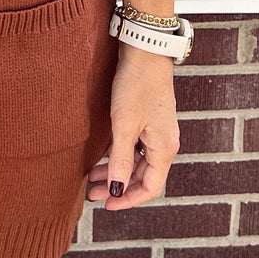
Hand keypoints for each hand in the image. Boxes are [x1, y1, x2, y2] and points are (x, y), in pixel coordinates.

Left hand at [86, 45, 179, 209]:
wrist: (145, 51)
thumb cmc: (136, 86)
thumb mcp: (124, 125)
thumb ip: (121, 159)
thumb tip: (118, 190)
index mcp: (164, 149)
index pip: (151, 187)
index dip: (129, 200)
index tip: (107, 205)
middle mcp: (165, 143)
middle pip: (144, 176)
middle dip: (119, 187)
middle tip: (93, 193)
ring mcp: (159, 131)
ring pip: (139, 162)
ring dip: (118, 171)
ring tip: (92, 178)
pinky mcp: (150, 120)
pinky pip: (137, 147)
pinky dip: (121, 156)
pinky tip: (104, 158)